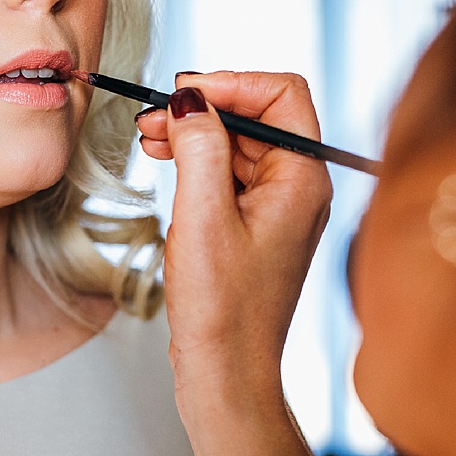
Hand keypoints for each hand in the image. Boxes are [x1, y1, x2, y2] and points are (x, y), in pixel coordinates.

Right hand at [135, 71, 333, 390]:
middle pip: (259, 116)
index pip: (282, 94)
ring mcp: (282, 209)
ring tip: (151, 139)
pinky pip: (233, 175)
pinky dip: (199, 162)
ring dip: (197, 133)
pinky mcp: (258, 227)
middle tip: (153, 117)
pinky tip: (167, 163)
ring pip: (241, 144)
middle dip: (206, 107)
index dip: (231, 82)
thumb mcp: (202, 215)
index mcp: (304, 180)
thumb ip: (199, 147)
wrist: (228, 374)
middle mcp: (302, 189)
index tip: (183, 90)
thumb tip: (191, 98)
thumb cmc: (223, 309)